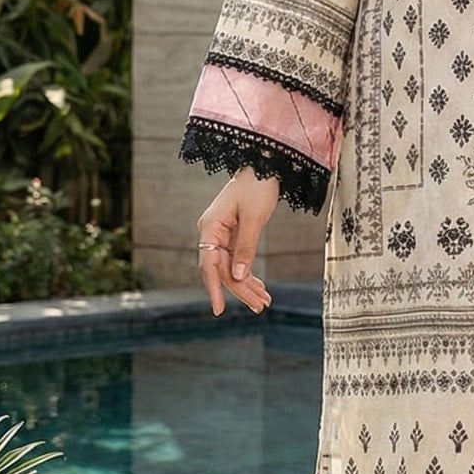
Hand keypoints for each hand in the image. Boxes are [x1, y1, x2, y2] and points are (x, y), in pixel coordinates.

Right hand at [196, 167, 279, 315]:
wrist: (264, 164)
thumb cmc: (257, 185)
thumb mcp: (254, 218)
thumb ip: (246, 248)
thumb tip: (239, 276)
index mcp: (210, 227)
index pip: (209, 265)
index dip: (214, 289)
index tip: (219, 309)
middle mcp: (212, 232)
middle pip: (222, 269)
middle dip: (241, 290)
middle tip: (260, 306)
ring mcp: (222, 234)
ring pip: (231, 267)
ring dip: (247, 285)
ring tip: (264, 301)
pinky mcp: (234, 234)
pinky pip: (238, 259)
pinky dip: (249, 273)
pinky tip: (259, 287)